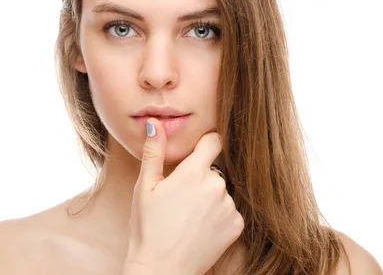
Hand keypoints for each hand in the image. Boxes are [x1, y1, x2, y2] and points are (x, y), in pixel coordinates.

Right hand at [124, 117, 244, 274]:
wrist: (161, 271)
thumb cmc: (147, 228)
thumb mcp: (144, 187)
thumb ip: (153, 151)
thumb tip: (154, 122)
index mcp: (193, 172)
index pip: (213, 141)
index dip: (205, 142)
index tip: (198, 150)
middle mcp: (216, 186)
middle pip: (213, 169)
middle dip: (199, 177)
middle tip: (179, 198)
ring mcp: (229, 206)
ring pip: (221, 191)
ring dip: (209, 197)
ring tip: (188, 216)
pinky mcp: (237, 225)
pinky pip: (230, 210)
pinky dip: (218, 215)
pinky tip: (200, 227)